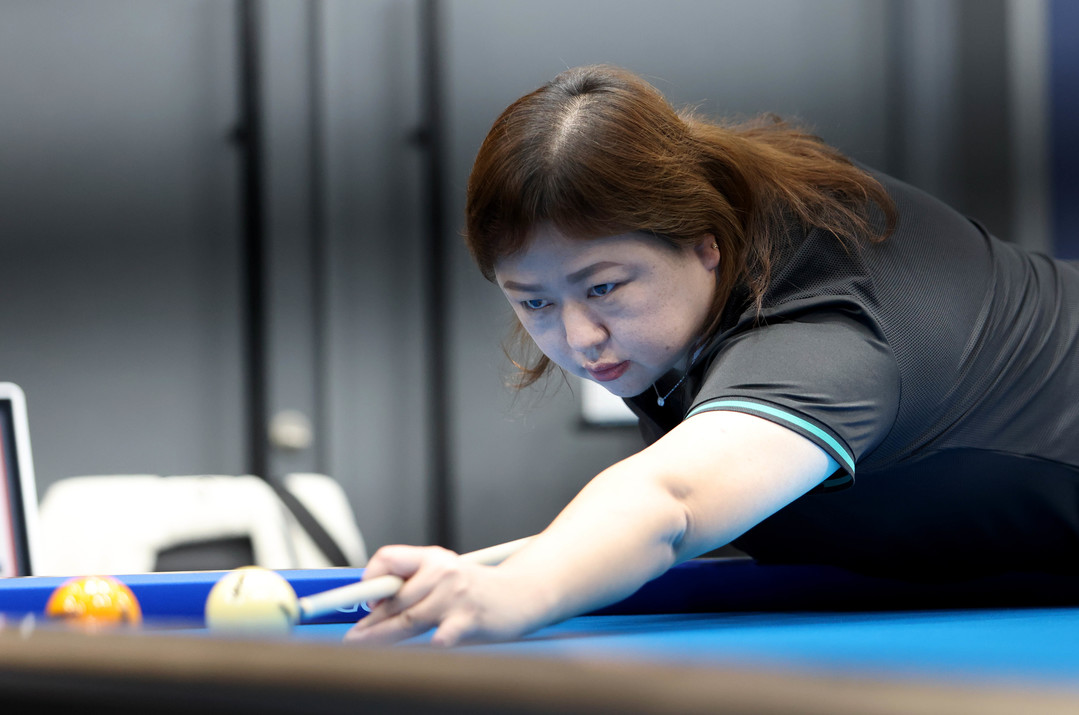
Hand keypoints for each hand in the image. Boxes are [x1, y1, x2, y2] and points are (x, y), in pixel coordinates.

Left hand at [343, 545, 548, 646]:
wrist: (523, 593)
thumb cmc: (477, 590)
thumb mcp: (446, 576)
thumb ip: (415, 585)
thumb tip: (374, 607)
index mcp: (432, 558)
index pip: (388, 559)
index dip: (370, 579)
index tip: (364, 601)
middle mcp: (442, 572)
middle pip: (394, 599)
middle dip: (370, 623)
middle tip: (353, 639)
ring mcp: (456, 595)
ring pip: (409, 619)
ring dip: (383, 637)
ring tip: (366, 649)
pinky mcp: (470, 618)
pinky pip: (442, 636)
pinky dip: (431, 644)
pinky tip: (424, 648)